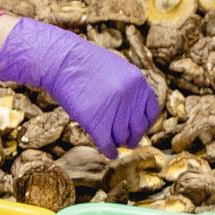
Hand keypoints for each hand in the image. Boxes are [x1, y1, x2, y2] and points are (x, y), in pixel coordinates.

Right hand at [0, 18, 157, 157]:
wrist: (63, 61)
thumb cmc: (86, 63)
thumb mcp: (118, 69)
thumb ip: (130, 88)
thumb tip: (134, 113)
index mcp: (138, 82)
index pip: (152, 112)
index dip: (145, 123)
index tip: (139, 128)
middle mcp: (130, 97)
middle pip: (138, 128)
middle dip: (133, 137)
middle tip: (127, 141)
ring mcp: (114, 110)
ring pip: (122, 137)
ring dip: (118, 142)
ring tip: (113, 142)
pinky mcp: (96, 123)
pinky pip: (107, 144)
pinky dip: (109, 152)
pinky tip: (109, 153)